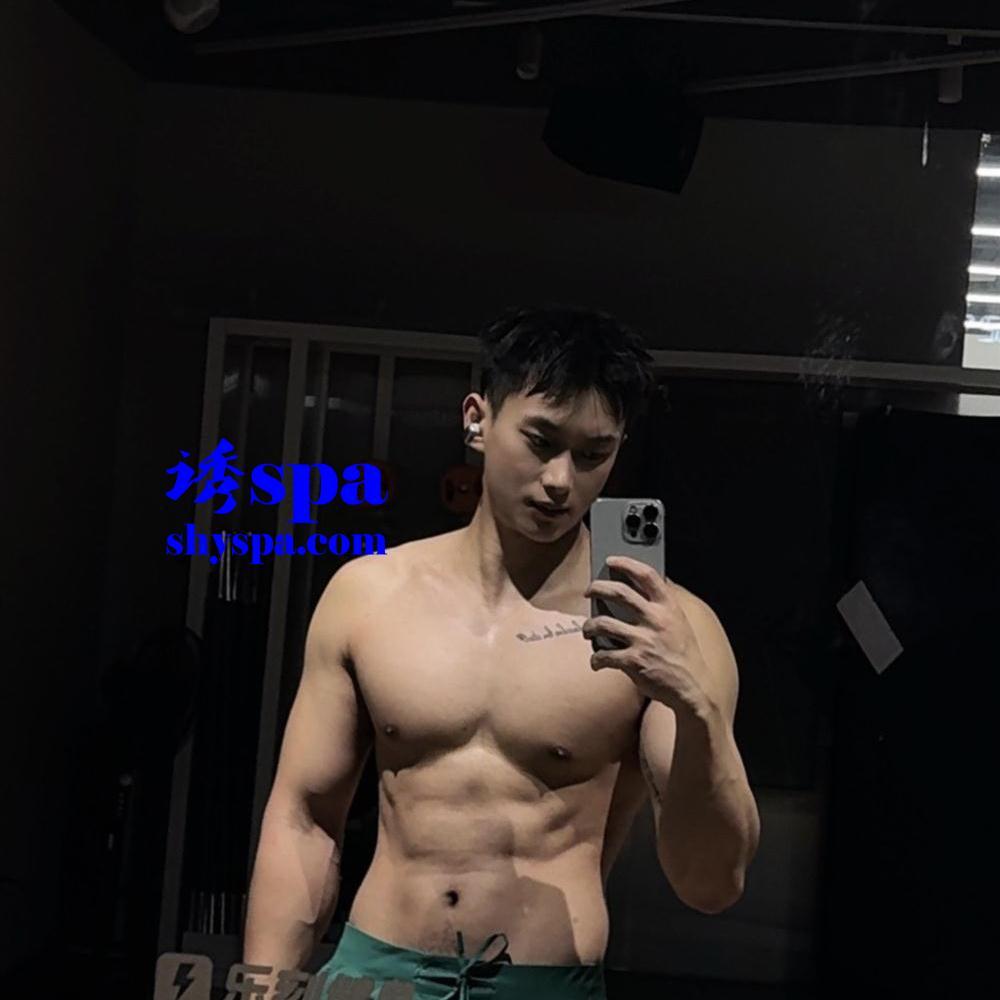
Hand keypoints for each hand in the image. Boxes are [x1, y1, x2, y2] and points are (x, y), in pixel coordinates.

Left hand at [582, 555, 709, 714]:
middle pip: (619, 592)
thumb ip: (663, 605)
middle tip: (588, 591)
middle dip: (597, 588)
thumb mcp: (680, 623)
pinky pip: (604, 655)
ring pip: (603, 623)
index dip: (627, 563)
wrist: (693, 687)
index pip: (647, 575)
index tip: (611, 560)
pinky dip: (596, 659)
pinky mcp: (634, 662)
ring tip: (587, 630)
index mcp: (668, 607)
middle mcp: (656, 620)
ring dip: (589, 626)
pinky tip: (596, 661)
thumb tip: (644, 585)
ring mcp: (644, 640)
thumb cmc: (683, 654)